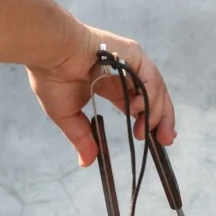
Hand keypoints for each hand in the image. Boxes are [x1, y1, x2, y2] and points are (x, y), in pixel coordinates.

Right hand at [27, 21, 177, 167]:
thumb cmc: (52, 76)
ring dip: (156, 112)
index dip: (148, 120)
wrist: (50, 52)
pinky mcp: (133, 53)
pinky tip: (137, 110)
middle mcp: (124, 72)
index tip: (156, 139)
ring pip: (155, 89)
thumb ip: (81, 138)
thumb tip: (86, 163)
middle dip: (162, 120)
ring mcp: (130, 62)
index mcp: (109, 84)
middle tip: (165, 141)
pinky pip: (150, 77)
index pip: (138, 103)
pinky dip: (149, 95)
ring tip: (146, 131)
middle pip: (153, 98)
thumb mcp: (67, 115)